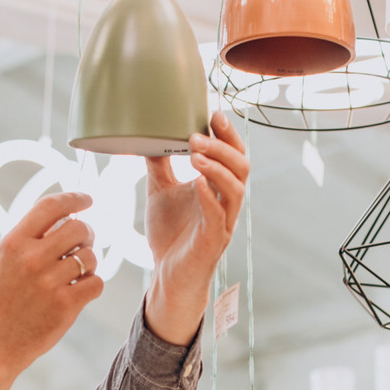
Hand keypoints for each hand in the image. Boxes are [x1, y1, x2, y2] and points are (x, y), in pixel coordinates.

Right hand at [0, 192, 101, 389]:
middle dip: (86, 233)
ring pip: (90, 256)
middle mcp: (31, 259)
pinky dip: (92, 285)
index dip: (74, 198)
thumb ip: (26, 239)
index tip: (86, 199)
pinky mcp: (65, 305)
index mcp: (13, 243)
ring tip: (75, 274)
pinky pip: (96, 282)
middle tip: (82, 244)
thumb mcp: (0, 262)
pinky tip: (78, 291)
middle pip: (78, 228)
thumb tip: (62, 217)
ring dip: (88, 263)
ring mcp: (49, 282)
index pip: (50, 206)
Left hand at [142, 112, 250, 344]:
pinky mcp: (213, 241)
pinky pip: (219, 216)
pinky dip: (210, 197)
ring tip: (195, 153)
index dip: (228, 134)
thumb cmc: (170, 234)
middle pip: (241, 168)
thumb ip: (160, 165)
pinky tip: (197, 183)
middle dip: (223, 147)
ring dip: (217, 168)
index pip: (234, 155)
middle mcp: (227, 203)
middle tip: (198, 133)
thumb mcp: (161, 191)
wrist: (167, 275)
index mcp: (219, 188)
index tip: (213, 113)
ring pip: (235, 190)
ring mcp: (223, 222)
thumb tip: (147, 134)